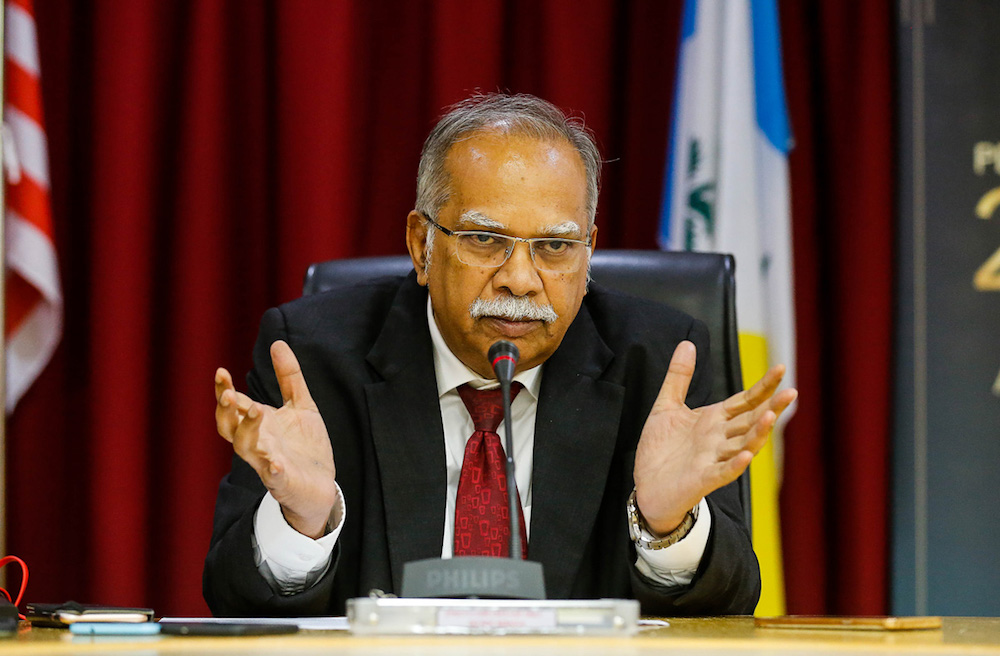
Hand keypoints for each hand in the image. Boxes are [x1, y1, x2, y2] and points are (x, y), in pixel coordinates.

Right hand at [214, 340, 337, 537]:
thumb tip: (277, 343)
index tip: (221, 371)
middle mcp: (258, 441)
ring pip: (245, 448)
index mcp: (259, 423)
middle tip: (228, 393)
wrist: (320, 485)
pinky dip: (272, 470)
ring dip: (247, 429)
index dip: (225, 389)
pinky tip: (275, 463)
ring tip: (256, 409)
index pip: (234, 405)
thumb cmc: (305, 445)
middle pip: (229, 427)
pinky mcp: (283, 482)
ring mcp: (268, 462)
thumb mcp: (301, 405)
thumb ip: (289, 377)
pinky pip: (273, 477)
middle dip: (225, 410)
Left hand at [633, 341, 796, 535]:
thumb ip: (679, 377)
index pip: (745, 400)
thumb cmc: (661, 449)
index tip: (780, 368)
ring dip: (758, 433)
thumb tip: (688, 343)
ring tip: (770, 416)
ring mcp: (714, 459)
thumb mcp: (667, 406)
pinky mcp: (703, 479)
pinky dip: (735, 464)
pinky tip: (747, 455)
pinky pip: (723, 471)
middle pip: (751, 421)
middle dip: (770, 407)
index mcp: (715, 420)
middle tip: (791, 392)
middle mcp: (720, 439)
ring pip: (744, 445)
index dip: (763, 386)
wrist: (647, 487)